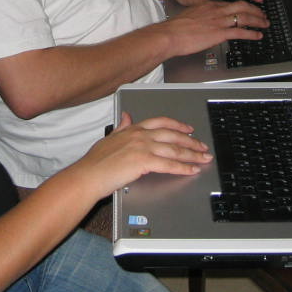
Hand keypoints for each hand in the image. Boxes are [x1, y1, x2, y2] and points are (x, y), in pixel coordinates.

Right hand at [67, 112, 212, 197]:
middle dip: (191, 141)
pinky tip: (192, 170)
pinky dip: (183, 167)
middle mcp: (140, 135)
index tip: (189, 129)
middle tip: (202, 146)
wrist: (88, 175)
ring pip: (174, 149)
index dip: (177, 125)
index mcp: (132, 129)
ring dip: (192, 154)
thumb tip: (127, 116)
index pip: (160, 122)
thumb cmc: (95, 162)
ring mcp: (143, 147)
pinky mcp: (144, 161)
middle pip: (172, 135)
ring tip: (203, 158)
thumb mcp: (109, 138)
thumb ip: (121, 127)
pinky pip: (169, 164)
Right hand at [149, 0, 268, 57]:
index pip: (231, 3)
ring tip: (265, 24)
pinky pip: (241, 31)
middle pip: (242, 6)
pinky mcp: (219, 33)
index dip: (243, 5)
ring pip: (245, 17)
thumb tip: (205, 24)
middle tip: (263, 15)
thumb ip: (201, 18)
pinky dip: (252, 33)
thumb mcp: (190, 17)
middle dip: (256, 10)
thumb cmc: (175, 29)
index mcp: (209, 6)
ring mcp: (219, 21)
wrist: (169, 35)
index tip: (249, 8)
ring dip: (258, 21)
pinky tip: (258, 36)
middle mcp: (216, 11)